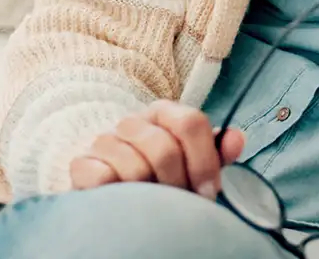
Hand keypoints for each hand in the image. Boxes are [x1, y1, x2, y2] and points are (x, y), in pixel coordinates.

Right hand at [69, 101, 246, 197]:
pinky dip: (117, 193)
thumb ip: (215, 152)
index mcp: (164, 114)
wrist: (110, 185)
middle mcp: (133, 122)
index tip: (209, 192)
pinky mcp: (82, 164)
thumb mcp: (192, 162)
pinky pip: (102, 178)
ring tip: (152, 205)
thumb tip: (236, 138)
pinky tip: (123, 200)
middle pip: (164, 148)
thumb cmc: (159, 175)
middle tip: (179, 204)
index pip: (190, 122)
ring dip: (149, 194)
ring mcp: (105, 141)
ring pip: (134, 167)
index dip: (204, 161)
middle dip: (177, 184)